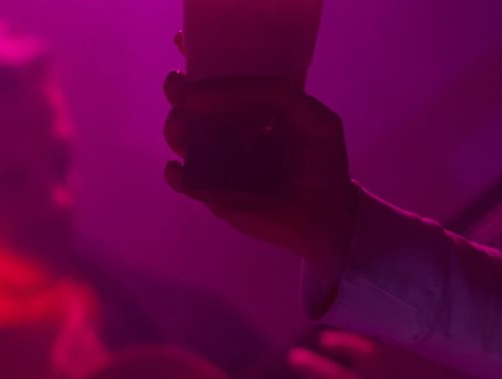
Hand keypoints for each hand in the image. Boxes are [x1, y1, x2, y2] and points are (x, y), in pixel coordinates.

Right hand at [162, 34, 360, 272]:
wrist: (325, 213)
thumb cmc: (320, 161)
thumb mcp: (311, 117)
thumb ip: (275, 94)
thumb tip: (215, 93)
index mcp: (253, 106)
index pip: (221, 77)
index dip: (199, 58)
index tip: (181, 42)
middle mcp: (230, 128)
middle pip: (193, 104)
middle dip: (180, 92)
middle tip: (177, 86)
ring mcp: (217, 159)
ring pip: (183, 138)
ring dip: (176, 129)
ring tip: (182, 129)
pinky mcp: (211, 191)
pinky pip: (186, 180)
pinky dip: (178, 174)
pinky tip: (181, 170)